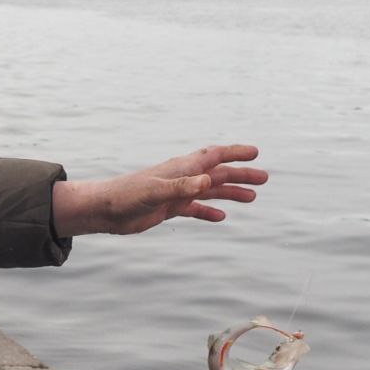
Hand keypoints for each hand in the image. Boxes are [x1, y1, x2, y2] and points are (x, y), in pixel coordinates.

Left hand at [52, 144, 267, 235]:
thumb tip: (207, 181)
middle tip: (264, 178)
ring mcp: (176, 193)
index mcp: (181, 169)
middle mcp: (181, 178)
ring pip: (209, 190)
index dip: (234, 153)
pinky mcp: (168, 208)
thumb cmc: (126, 196)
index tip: (255, 152)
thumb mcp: (155, 191)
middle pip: (217, 173)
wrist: (104, 210)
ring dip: (230, 192)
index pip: (213, 155)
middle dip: (240, 174)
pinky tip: (221, 217)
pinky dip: (208, 211)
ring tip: (252, 198)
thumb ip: (181, 187)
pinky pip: (194, 208)